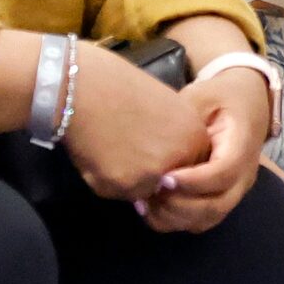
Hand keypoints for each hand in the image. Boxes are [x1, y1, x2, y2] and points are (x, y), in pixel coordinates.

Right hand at [59, 42, 212, 201]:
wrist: (88, 88)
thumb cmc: (124, 90)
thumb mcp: (168, 109)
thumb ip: (175, 140)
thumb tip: (169, 170)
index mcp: (195, 137)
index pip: (193, 172)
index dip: (171, 169)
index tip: (151, 157)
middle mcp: (180, 158)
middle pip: (170, 187)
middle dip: (152, 179)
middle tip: (129, 155)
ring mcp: (153, 174)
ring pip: (143, 193)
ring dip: (129, 182)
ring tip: (114, 151)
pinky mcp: (124, 185)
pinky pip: (119, 195)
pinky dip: (108, 181)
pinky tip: (101, 156)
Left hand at [140, 69, 269, 232]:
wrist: (247, 101)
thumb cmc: (221, 97)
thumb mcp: (202, 95)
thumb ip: (182, 117)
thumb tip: (151, 140)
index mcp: (243, 144)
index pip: (223, 173)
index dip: (193, 181)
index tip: (163, 177)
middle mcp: (244, 174)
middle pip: (217, 205)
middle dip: (179, 205)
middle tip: (149, 191)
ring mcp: (235, 190)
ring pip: (208, 219)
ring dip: (174, 217)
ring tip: (144, 202)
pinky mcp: (222, 198)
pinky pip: (201, 220)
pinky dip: (175, 220)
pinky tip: (151, 207)